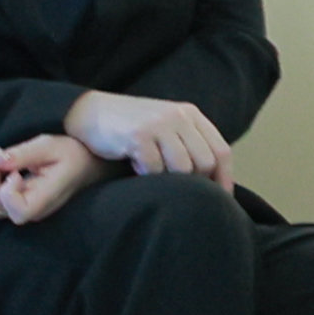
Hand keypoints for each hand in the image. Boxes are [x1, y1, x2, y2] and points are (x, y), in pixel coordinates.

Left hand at [0, 133, 101, 225]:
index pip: (17, 211)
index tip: (15, 170)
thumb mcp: (50, 146)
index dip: (7, 190)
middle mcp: (29, 211)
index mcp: (44, 201)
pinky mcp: (9, 205)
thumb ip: (25, 154)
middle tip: (1, 153)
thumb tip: (0, 160)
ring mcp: (17, 210)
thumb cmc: (70, 155)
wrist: (81, 163)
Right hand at [63, 91, 231, 182]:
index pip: (221, 151)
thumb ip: (189, 145)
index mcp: (190, 114)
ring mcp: (159, 124)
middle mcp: (178, 116)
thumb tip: (216, 183)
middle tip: (173, 186)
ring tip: (151, 171)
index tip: (223, 202)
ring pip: (182, 169)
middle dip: (193, 182)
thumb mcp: (166, 127)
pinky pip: (154, 170)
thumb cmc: (131, 129)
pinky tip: (134, 165)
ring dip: (167, 179)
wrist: (89, 113)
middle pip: (204, 163)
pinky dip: (145, 175)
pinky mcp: (139, 135)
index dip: (224, 180)